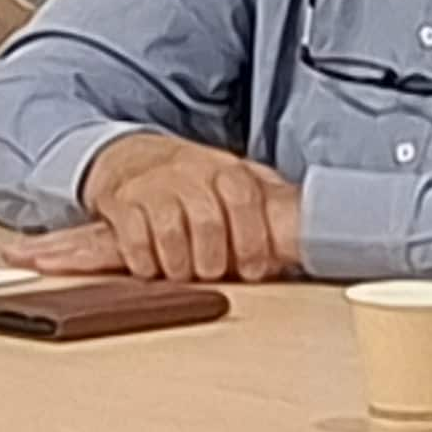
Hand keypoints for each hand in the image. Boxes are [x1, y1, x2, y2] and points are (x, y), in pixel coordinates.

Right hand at [73, 131, 305, 284]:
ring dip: (179, 264)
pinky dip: (145, 261)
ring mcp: (152, 186)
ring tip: (183, 274)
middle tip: (212, 274)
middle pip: (207, 221)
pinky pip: (133, 237)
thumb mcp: (234, 178)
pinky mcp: (120, 202)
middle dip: (213, 259)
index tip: (254, 270)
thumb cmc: (192, 180)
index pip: (244, 201)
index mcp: (224, 169)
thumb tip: (311, 225)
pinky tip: (152, 268)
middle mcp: (188, 173)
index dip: (253, 241)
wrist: (130, 157)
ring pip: (170, 231)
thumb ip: (267, 197)